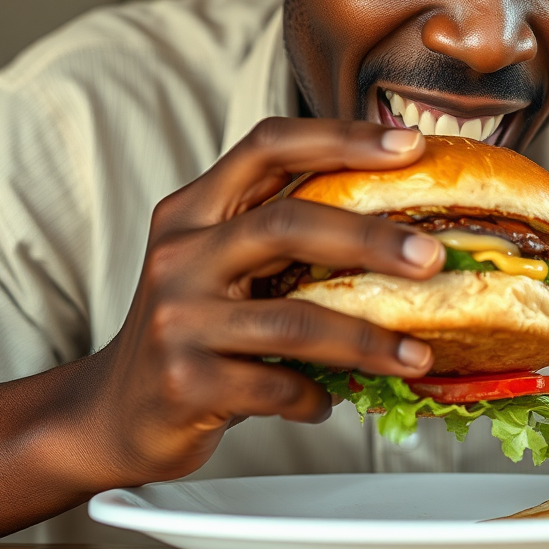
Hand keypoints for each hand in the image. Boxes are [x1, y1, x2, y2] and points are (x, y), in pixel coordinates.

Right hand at [84, 117, 442, 487]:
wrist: (116, 411)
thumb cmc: (191, 325)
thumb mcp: (218, 262)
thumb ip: (280, 232)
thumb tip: (398, 221)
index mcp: (194, 209)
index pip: (269, 146)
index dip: (342, 137)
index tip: (409, 145)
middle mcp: (181, 253)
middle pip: (286, 224)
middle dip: (369, 239)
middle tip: (432, 258)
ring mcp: (179, 318)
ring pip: (293, 320)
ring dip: (366, 340)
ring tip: (417, 356)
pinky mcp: (185, 382)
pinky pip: (276, 387)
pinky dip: (316, 395)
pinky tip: (332, 398)